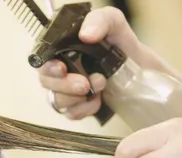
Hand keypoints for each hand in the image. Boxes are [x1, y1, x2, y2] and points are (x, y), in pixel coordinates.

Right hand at [37, 6, 158, 119]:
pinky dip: (84, 109)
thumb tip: (86, 34)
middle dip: (64, 85)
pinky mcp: (76, 106)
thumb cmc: (121, 43)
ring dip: (76, 98)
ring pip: (57, 100)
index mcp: (60, 48)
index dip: (47, 67)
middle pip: (46, 81)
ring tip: (101, 85)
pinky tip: (98, 100)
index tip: (62, 69)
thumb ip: (99, 20)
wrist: (139, 67)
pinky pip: (71, 113)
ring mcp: (66, 89)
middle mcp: (59, 68)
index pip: (41, 58)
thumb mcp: (113, 22)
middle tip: (84, 84)